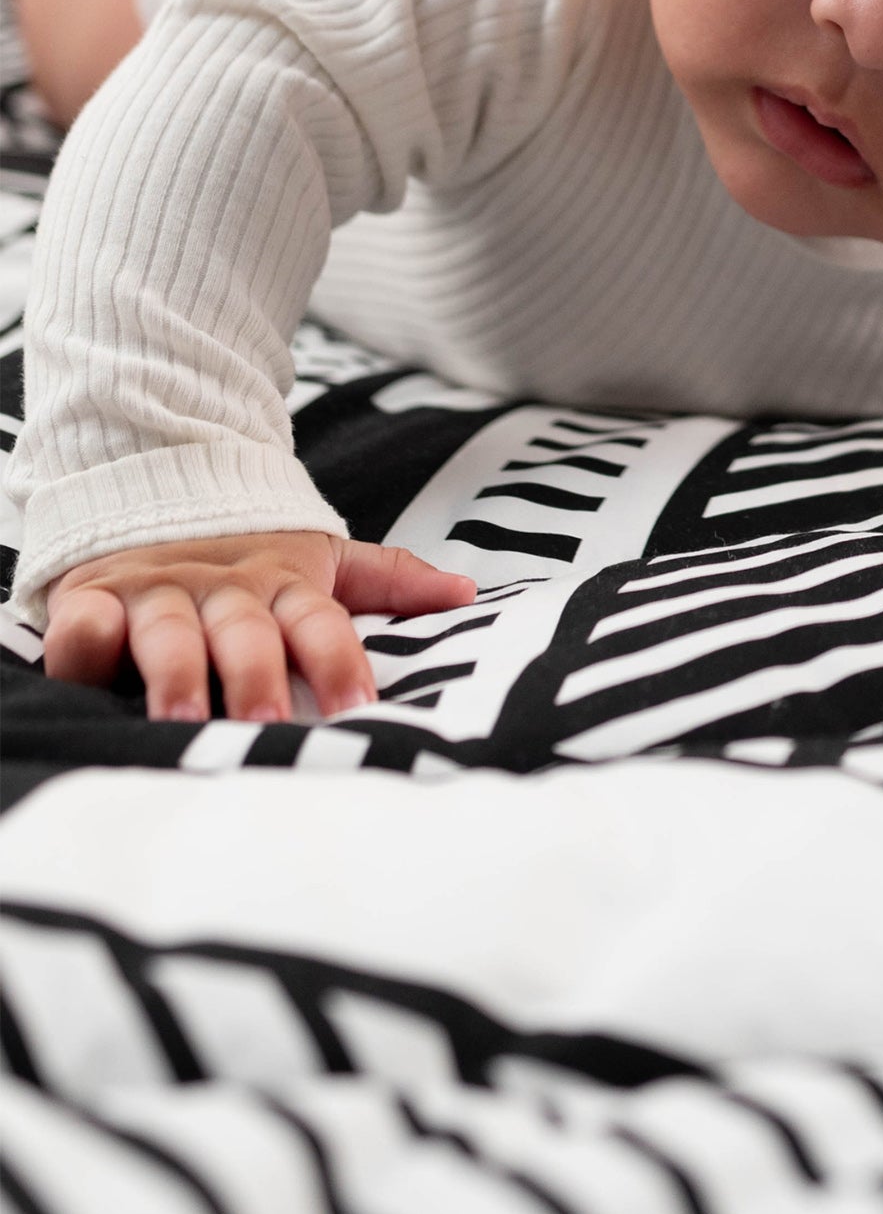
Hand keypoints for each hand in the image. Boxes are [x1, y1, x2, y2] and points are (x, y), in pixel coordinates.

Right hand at [42, 531, 478, 723]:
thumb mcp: (320, 561)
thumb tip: (468, 592)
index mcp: (283, 583)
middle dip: (259, 674)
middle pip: (247, 629)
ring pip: (171, 630)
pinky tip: (88, 675)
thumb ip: (389, 580)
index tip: (361, 706)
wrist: (156, 491)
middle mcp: (224, 589)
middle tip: (268, 723)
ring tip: (184, 720)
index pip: (320, 620)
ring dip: (178, 673)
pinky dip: (83, 644)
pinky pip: (85, 622)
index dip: (340, 660)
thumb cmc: (248, 558)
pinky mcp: (94, 597)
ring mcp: (158, 592)